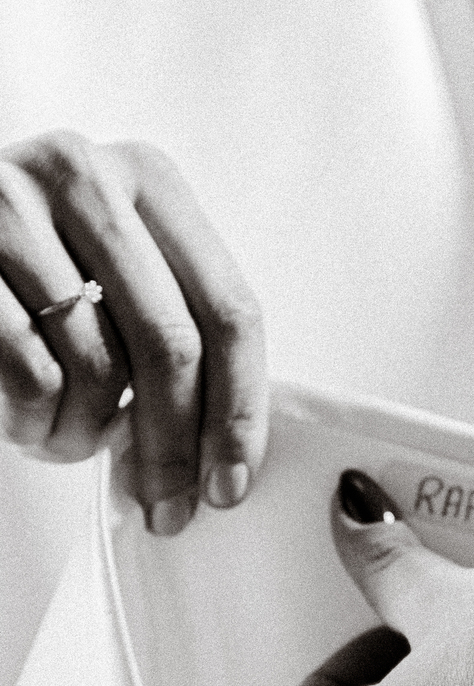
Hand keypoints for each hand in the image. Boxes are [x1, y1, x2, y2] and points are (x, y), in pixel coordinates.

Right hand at [0, 131, 266, 531]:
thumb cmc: (29, 279)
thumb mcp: (115, 276)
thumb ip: (171, 335)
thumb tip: (218, 459)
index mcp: (149, 178)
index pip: (229, 309)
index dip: (239, 411)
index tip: (230, 484)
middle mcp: (87, 177)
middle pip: (173, 344)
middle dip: (175, 445)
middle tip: (169, 509)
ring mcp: (13, 208)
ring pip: (99, 367)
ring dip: (87, 436)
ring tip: (66, 441)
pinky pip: (31, 376)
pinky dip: (35, 424)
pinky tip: (27, 424)